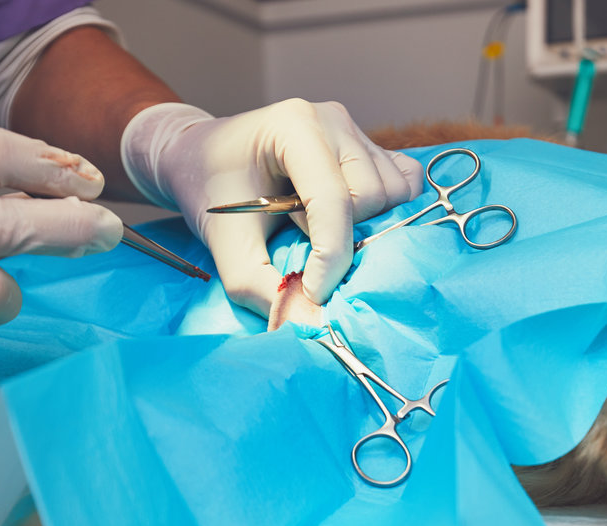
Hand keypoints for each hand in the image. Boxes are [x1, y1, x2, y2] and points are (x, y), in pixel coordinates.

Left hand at [120, 100, 422, 314]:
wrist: (203, 158)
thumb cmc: (212, 194)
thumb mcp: (226, 248)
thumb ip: (263, 288)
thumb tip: (313, 324)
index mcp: (294, 126)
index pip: (333, 200)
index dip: (330, 258)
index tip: (313, 294)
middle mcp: (333, 119)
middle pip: (371, 197)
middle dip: (342, 237)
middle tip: (299, 244)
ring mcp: (355, 130)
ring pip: (393, 193)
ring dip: (364, 226)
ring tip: (315, 227)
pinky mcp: (371, 147)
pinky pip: (404, 184)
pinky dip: (385, 211)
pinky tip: (348, 218)